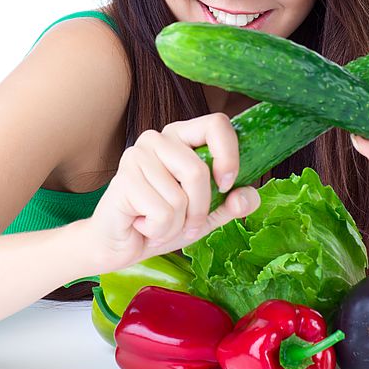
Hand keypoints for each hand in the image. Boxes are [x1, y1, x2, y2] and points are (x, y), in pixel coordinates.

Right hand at [85, 113, 260, 272]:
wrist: (119, 244)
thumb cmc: (160, 222)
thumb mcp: (205, 216)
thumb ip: (230, 205)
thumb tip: (249, 196)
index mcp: (182, 138)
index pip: (216, 123)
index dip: (228, 155)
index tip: (226, 184)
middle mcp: (158, 139)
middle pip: (198, 169)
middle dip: (200, 209)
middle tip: (187, 222)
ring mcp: (138, 155)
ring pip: (180, 197)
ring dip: (176, 224)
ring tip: (159, 223)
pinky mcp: (125, 178)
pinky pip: (162, 212)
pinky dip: (159, 230)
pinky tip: (143, 224)